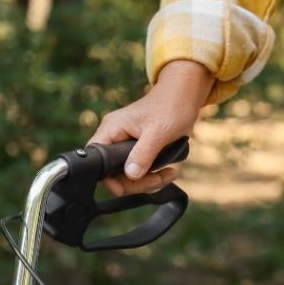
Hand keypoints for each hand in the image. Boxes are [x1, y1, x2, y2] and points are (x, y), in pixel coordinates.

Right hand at [88, 60, 214, 195]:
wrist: (186, 96)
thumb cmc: (172, 106)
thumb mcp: (158, 132)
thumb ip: (143, 154)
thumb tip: (130, 175)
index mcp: (112, 129)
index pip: (97, 161)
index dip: (109, 178)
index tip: (126, 188)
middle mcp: (115, 137)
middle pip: (114, 173)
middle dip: (137, 182)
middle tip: (158, 179)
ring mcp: (126, 144)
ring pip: (128, 175)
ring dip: (149, 181)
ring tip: (169, 174)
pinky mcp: (139, 150)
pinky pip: (140, 171)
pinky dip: (153, 176)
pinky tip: (169, 172)